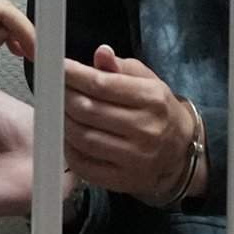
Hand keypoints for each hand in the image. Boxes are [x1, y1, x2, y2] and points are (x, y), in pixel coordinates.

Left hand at [60, 45, 202, 202]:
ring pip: (82, 137)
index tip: (56, 68)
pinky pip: (83, 164)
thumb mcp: (146, 81)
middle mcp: (145, 129)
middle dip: (63, 97)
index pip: (101, 84)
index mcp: (152, 99)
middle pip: (87, 110)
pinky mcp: (122, 180)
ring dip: (63, 122)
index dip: (72, 75)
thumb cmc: (157, 110)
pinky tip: (68, 136)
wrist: (179, 151)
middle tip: (54, 89)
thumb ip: (120, 67)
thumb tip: (101, 53)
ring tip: (60, 111)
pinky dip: (68, 148)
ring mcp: (134, 158)